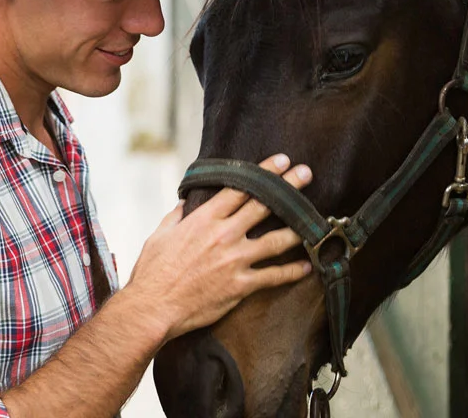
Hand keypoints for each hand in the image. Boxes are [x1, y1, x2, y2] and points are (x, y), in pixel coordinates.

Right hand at [124, 154, 313, 339]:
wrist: (153, 306)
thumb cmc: (152, 271)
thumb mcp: (159, 235)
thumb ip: (176, 217)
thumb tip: (184, 205)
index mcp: (205, 219)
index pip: (240, 188)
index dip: (264, 172)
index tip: (281, 162)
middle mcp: (224, 235)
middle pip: (264, 205)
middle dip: (288, 188)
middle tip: (306, 174)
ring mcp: (235, 260)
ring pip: (276, 241)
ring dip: (298, 229)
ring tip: (315, 222)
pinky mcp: (240, 285)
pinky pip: (272, 276)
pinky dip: (291, 272)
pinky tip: (307, 267)